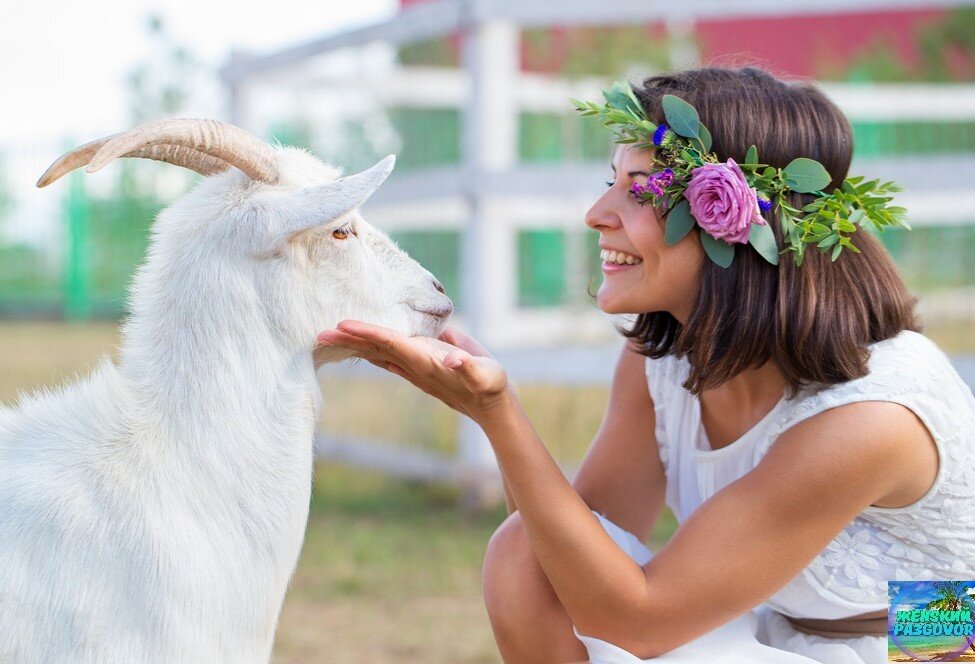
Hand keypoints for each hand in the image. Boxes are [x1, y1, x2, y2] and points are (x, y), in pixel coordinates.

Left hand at [316, 321, 509, 420]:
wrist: (491, 405)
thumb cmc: (489, 385)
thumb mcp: (483, 375)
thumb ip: (466, 364)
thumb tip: (452, 358)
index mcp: (424, 361)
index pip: (389, 342)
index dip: (366, 333)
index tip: (342, 325)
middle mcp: (414, 364)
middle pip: (375, 348)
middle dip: (348, 340)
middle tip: (318, 333)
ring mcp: (415, 367)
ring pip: (378, 351)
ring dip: (354, 343)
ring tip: (330, 336)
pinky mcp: (421, 365)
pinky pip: (389, 354)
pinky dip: (372, 346)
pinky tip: (359, 344)